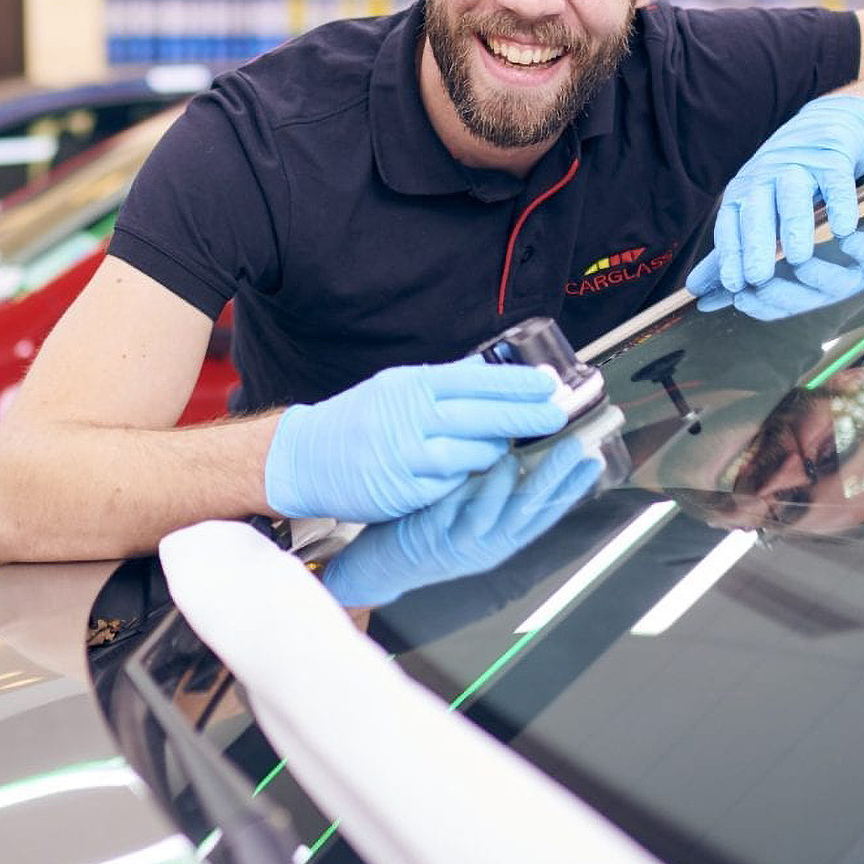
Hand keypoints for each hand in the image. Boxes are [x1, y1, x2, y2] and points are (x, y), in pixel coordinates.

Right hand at [265, 358, 569, 523]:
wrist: (307, 457)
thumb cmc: (358, 418)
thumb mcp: (396, 386)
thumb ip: (443, 383)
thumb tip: (492, 372)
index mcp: (413, 386)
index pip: (478, 380)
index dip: (517, 384)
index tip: (548, 385)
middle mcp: (412, 418)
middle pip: (485, 418)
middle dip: (526, 418)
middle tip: (556, 416)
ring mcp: (410, 457)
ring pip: (475, 456)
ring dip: (496, 453)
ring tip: (504, 446)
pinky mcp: (407, 491)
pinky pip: (453, 486)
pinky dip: (465, 479)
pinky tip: (469, 472)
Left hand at [321, 437, 604, 607]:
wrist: (380, 566)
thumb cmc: (427, 527)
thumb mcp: (468, 508)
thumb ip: (492, 485)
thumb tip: (519, 445)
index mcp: (502, 537)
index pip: (546, 512)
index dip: (574, 488)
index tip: (597, 458)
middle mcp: (490, 545)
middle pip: (533, 513)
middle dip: (559, 480)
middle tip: (583, 447)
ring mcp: (463, 545)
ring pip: (502, 515)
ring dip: (522, 485)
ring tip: (538, 452)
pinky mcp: (434, 539)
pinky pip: (460, 514)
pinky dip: (477, 493)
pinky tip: (489, 468)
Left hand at [688, 94, 863, 295]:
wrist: (825, 126)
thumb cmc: (783, 178)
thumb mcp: (752, 208)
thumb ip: (730, 249)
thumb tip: (695, 291)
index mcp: (742, 193)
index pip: (730, 225)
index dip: (730, 255)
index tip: (733, 285)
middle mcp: (764, 176)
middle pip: (756, 212)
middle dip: (755, 245)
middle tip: (757, 279)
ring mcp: (798, 165)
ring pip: (793, 196)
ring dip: (794, 226)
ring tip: (799, 259)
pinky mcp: (832, 157)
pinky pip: (836, 181)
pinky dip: (840, 204)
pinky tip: (844, 230)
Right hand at [696, 203, 863, 319]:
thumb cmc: (836, 246)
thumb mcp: (785, 254)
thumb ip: (746, 268)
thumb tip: (697, 293)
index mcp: (807, 290)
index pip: (777, 306)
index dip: (758, 305)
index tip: (736, 294)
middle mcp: (832, 289)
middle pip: (805, 300)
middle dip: (781, 294)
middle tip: (758, 282)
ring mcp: (860, 274)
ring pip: (838, 283)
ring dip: (817, 274)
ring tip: (798, 259)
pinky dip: (861, 247)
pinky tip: (846, 234)